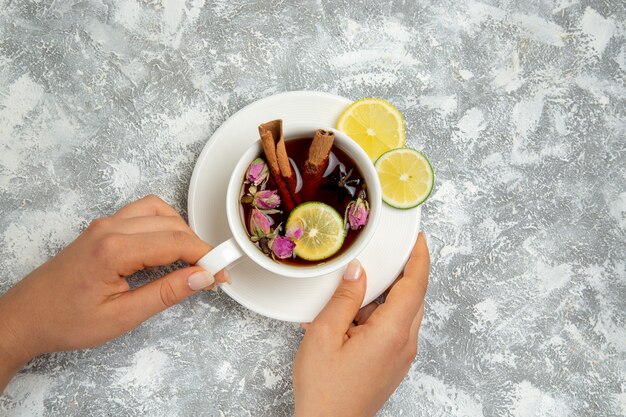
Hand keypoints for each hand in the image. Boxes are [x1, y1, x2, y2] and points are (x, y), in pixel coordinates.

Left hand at [0, 195, 225, 390]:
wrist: (26, 317)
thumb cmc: (66, 321)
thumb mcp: (122, 316)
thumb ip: (166, 293)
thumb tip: (203, 277)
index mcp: (114, 249)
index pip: (176, 243)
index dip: (206, 257)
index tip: (222, 274)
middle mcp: (110, 228)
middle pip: (171, 225)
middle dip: (198, 246)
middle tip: (212, 272)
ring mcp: (104, 224)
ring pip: (159, 211)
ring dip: (181, 231)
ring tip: (191, 260)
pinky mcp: (103, 227)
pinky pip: (142, 212)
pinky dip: (163, 224)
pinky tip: (167, 246)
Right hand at [293, 232, 428, 416]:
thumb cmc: (324, 388)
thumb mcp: (324, 334)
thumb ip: (345, 298)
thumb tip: (358, 270)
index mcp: (392, 333)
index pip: (416, 285)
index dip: (419, 258)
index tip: (418, 239)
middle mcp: (405, 344)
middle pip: (414, 297)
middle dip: (405, 272)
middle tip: (390, 252)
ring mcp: (401, 356)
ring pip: (404, 313)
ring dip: (387, 295)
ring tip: (358, 288)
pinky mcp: (393, 364)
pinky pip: (395, 329)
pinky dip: (380, 314)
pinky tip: (353, 316)